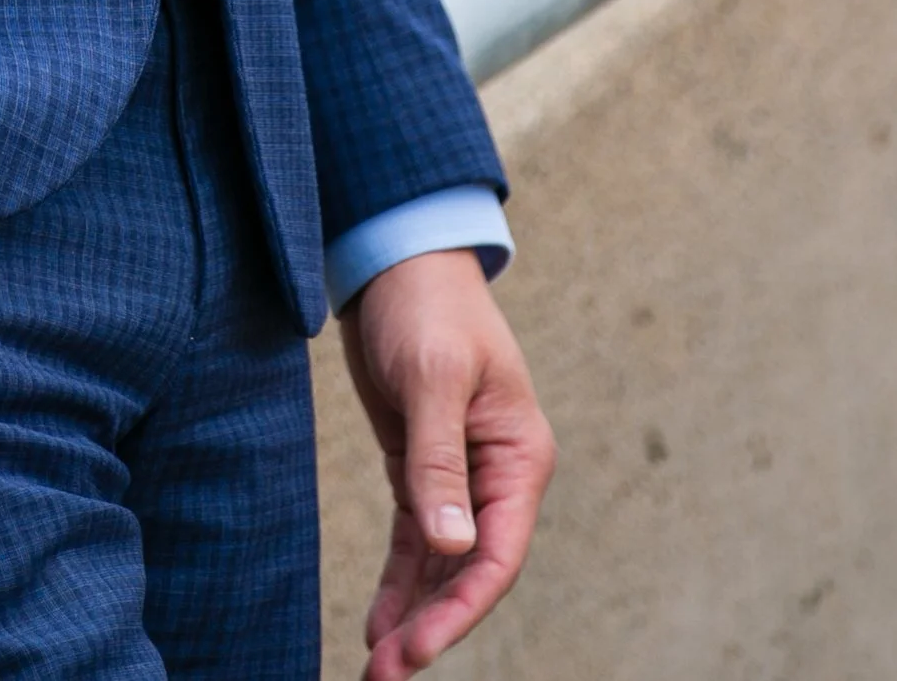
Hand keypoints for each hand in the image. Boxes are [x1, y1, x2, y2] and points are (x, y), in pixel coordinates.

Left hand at [338, 250, 554, 677]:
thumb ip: (439, 462)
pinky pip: (416, 540)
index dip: (460, 610)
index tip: (418, 650)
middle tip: (385, 674)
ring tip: (376, 666)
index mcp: (519, 458)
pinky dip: (401, 581)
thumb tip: (452, 545)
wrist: (396, 257)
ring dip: (413, 614)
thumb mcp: (432, 379)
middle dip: (432, 626)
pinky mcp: (421, 466)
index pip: (496, 555)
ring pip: (441, 565)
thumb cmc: (426, 307)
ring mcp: (459, 475)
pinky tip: (379, 621)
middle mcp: (496, 476)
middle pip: (469, 571)